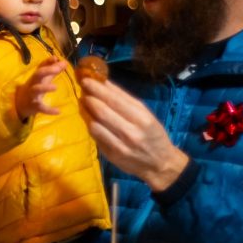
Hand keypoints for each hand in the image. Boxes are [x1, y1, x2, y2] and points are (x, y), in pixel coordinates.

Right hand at [15, 58, 65, 119]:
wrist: (21, 103)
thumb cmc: (35, 87)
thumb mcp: (44, 78)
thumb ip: (54, 70)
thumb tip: (64, 61)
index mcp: (36, 76)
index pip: (41, 66)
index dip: (48, 62)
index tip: (56, 58)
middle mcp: (33, 83)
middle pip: (38, 74)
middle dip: (47, 70)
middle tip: (57, 69)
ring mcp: (33, 94)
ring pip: (37, 89)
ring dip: (45, 87)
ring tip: (56, 87)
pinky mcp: (34, 106)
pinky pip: (41, 108)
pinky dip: (49, 110)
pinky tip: (58, 111)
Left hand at [81, 77, 189, 191]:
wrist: (160, 163)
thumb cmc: (152, 134)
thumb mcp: (145, 114)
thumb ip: (125, 100)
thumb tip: (104, 83)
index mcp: (142, 118)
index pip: (115, 100)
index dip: (98, 88)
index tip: (87, 79)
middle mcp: (131, 132)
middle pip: (103, 111)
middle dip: (90, 96)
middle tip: (82, 87)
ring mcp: (120, 145)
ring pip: (96, 124)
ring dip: (86, 111)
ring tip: (83, 101)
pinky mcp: (112, 155)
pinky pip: (96, 137)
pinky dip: (90, 124)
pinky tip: (88, 118)